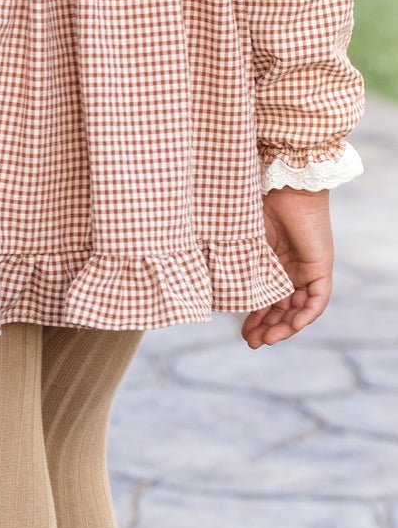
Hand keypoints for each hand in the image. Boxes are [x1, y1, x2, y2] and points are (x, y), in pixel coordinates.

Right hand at [241, 187, 333, 347]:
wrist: (284, 185)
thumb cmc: (257, 205)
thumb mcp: (240, 241)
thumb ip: (232, 262)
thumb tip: (207, 284)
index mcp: (271, 262)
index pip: (266, 298)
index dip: (255, 317)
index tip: (241, 331)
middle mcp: (290, 270)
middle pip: (282, 308)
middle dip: (267, 327)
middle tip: (251, 342)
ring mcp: (307, 269)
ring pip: (298, 309)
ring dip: (284, 327)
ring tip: (266, 340)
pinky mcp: (321, 268)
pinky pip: (317, 300)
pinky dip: (305, 315)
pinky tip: (290, 326)